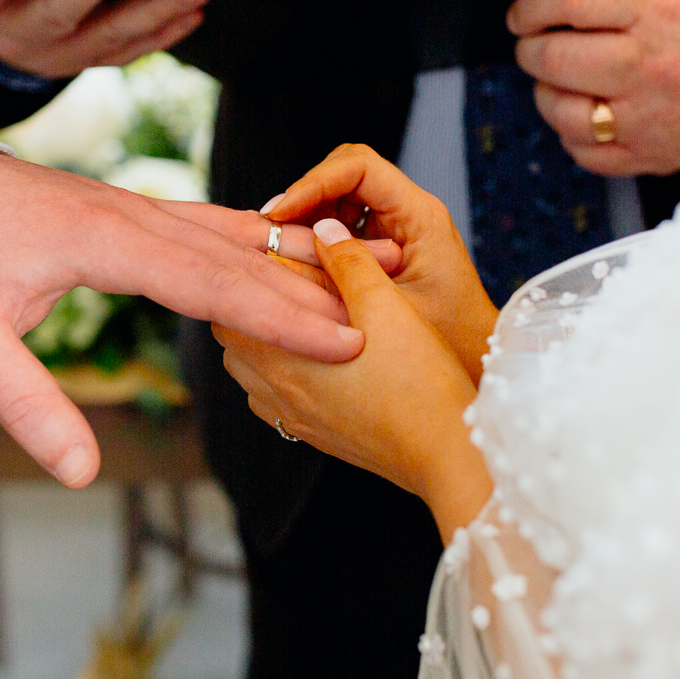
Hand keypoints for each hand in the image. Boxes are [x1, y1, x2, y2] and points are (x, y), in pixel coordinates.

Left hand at [0, 145, 399, 486]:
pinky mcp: (129, 208)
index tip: (346, 339)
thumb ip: (26, 405)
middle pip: (245, 253)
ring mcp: (136, 204)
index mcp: (105, 239)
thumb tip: (81, 474)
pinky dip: (263, 238)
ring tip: (373, 263)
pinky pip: (212, 223)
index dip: (285, 315)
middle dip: (320, 284)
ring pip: (237, 230)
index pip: (214, 282)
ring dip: (303, 252)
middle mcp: (134, 213)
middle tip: (392, 306)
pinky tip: (295, 249)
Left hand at [215, 220, 492, 539]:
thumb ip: (348, 261)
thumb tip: (320, 228)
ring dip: (269, 344)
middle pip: (235, 342)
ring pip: (254, 374)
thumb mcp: (385, 304)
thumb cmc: (418, 381)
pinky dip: (286, 376)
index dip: (251, 278)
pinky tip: (320, 360)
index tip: (274, 257)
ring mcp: (296, 421)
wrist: (447, 451)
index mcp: (282, 359)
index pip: (232, 310)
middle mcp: (277, 395)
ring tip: (302, 319)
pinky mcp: (318, 437)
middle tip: (285, 282)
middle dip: (254, 309)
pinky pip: (278, 402)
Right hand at [256, 144, 494, 384]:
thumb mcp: (390, 308)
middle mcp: (409, 211)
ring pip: (341, 195)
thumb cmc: (451, 338)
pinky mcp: (386, 244)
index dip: (314, 182)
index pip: (358, 167)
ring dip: (309, 215)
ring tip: (282, 246)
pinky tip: (300, 261)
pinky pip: (346, 223)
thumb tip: (290, 249)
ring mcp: (398, 226)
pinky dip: (319, 236)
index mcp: (419, 215)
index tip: (282, 211)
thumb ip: (343, 274)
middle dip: (307, 194)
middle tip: (274, 227)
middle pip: (346, 172)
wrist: (479, 359)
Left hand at [509, 0, 679, 176]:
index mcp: (659, 8)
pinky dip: (574, 132)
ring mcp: (651, 116)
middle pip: (556, 59)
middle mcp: (653, 64)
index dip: (531, 7)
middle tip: (536, 43)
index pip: (567, 1)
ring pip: (561, 111)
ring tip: (560, 77)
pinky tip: (587, 110)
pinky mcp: (652, 154)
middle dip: (532, 49)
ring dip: (547, 92)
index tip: (523, 13)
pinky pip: (585, 152)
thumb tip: (545, 5)